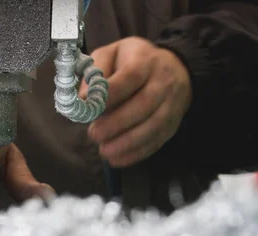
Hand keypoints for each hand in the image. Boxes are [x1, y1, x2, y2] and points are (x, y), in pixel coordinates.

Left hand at [82, 37, 191, 166]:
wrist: (174, 68)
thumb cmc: (132, 61)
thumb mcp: (111, 54)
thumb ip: (95, 73)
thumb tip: (84, 98)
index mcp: (145, 61)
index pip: (130, 77)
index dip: (110, 94)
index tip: (89, 107)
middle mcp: (162, 82)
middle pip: (144, 104)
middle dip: (117, 122)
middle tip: (94, 134)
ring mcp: (171, 104)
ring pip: (153, 126)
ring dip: (127, 142)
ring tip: (104, 150)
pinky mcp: (172, 124)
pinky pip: (157, 141)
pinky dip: (136, 153)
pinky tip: (116, 159)